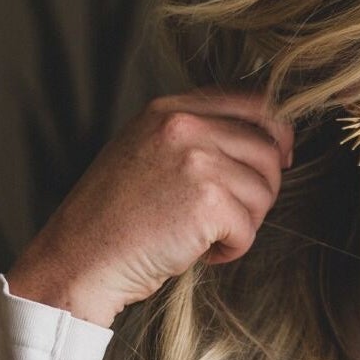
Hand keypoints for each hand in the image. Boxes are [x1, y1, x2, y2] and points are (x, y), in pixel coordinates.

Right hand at [4, 90, 294, 325]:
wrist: (78, 258)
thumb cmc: (115, 218)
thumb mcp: (147, 152)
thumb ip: (198, 136)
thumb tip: (272, 142)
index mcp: (171, 109)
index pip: (254, 101)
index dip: (276, 132)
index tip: (281, 157)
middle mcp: (184, 125)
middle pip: (268, 150)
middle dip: (259, 190)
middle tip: (224, 217)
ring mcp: (197, 160)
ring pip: (264, 192)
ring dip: (243, 224)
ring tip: (201, 234)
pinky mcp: (207, 201)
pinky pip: (249, 229)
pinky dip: (231, 250)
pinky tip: (197, 253)